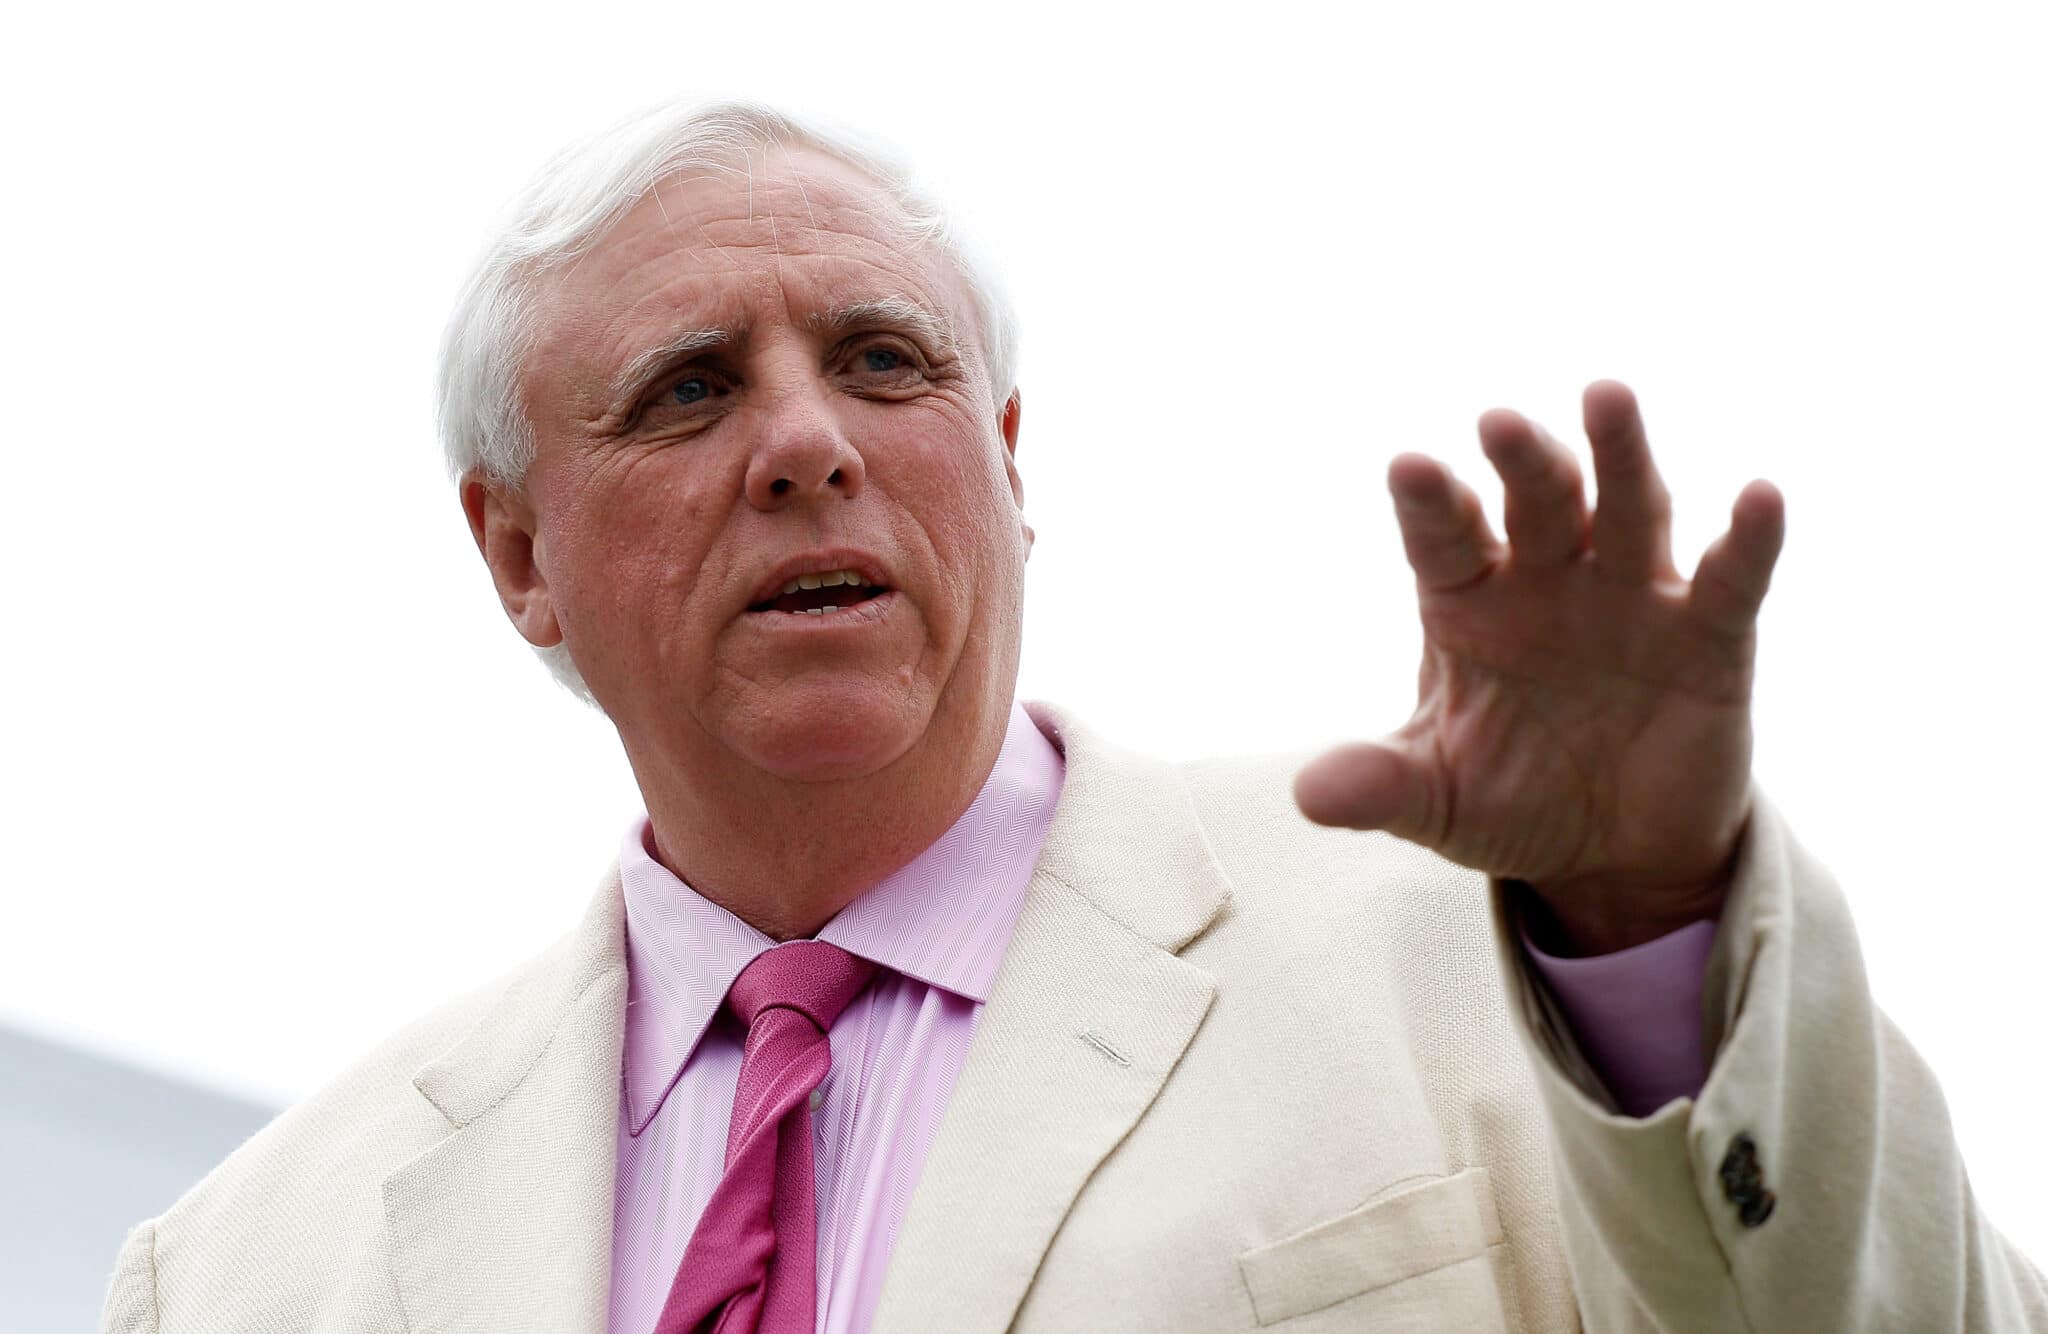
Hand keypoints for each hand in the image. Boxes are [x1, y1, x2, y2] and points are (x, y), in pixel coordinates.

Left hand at [1294, 381, 1786, 953]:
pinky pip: (1731, 579)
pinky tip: (1760, 496)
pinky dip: (1747, 540)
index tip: (1410, 467)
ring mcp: (1633, 595)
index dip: (1430, 503)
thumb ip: (1380, 787)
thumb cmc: (1510, 797)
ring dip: (1619, 454)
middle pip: (1536, 502)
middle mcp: (1550, 578)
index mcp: (1470, 602)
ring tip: (1606, 396)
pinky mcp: (1711, 635)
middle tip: (1498, 421)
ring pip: (1627, 508)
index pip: (1444, 537)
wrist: (1613, 849)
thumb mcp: (1438, 801)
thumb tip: (1310, 795)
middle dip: (1520, 460)